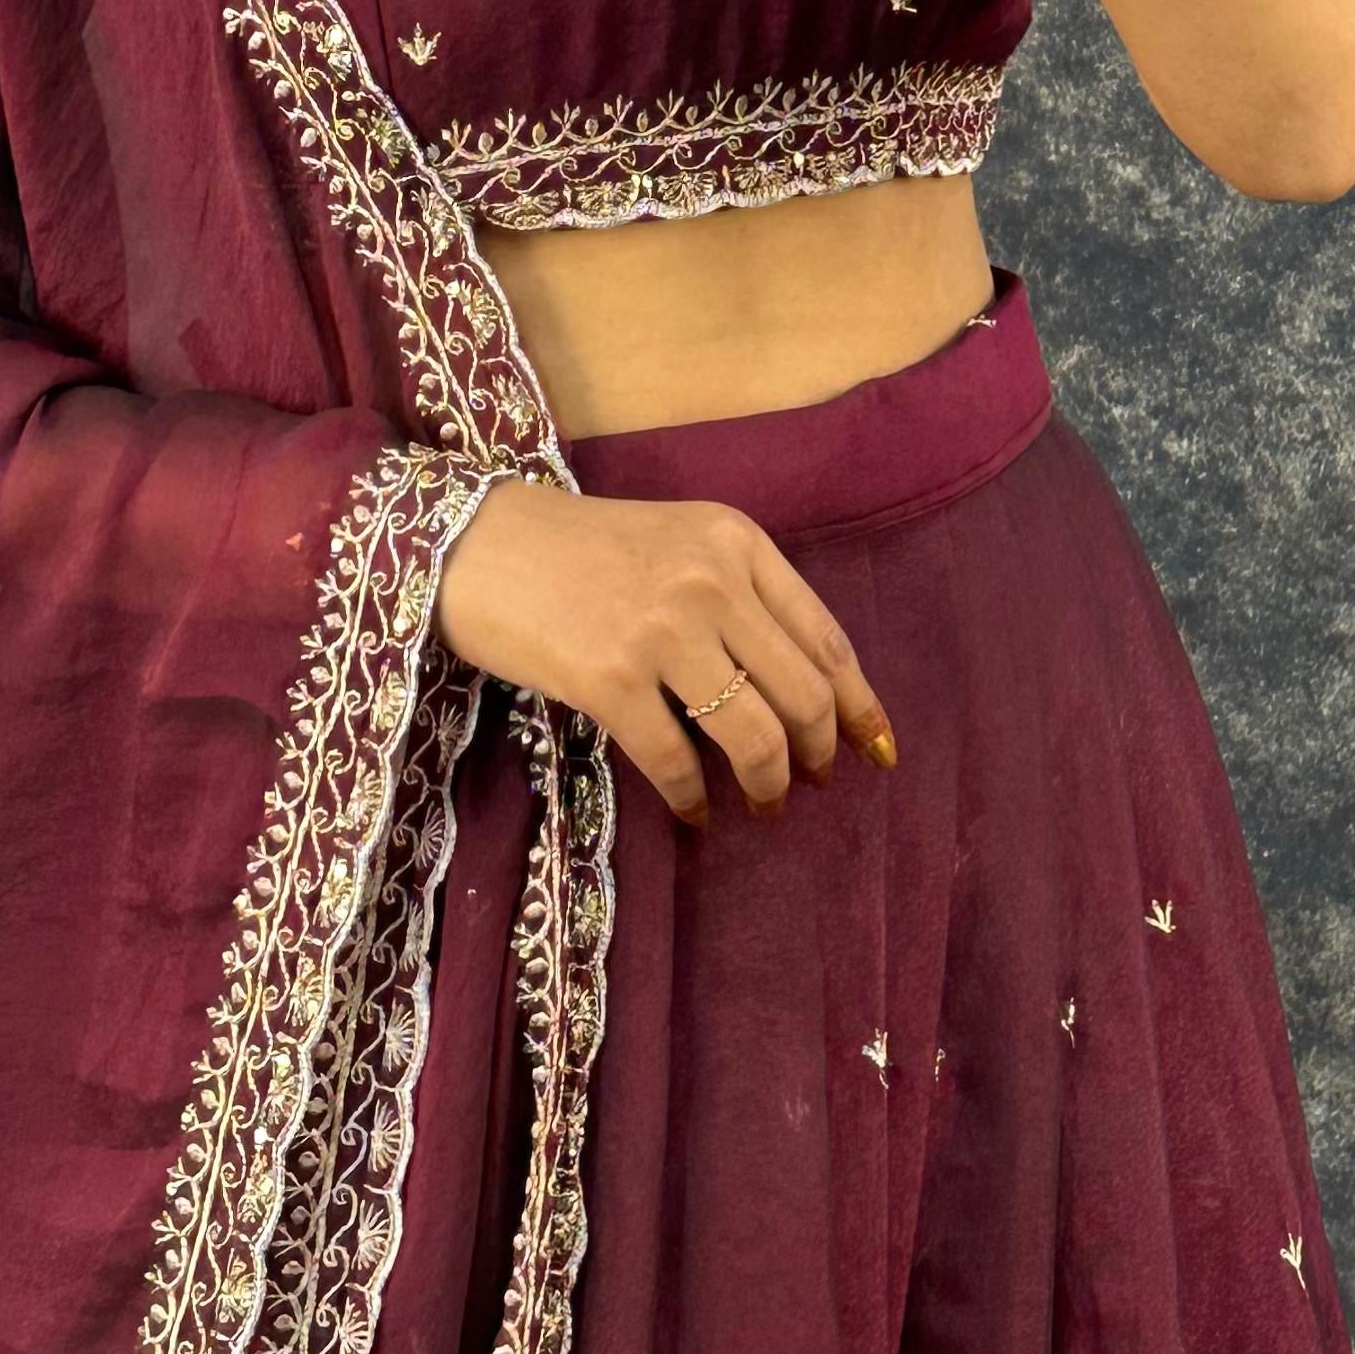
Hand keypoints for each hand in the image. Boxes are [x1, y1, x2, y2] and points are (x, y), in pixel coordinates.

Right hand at [434, 475, 898, 822]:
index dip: (859, 703)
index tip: (877, 747)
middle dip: (817, 754)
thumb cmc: (579, 550)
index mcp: (737, 542)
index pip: (825, 636)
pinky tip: (693, 811)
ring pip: (752, 734)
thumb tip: (797, 691)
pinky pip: (676, 760)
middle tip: (809, 783)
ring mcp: (661, 630)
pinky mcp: (610, 678)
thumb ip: (738, 597)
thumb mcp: (677, 545)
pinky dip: (693, 798)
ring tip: (760, 805)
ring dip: (766, 784)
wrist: (477, 543)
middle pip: (802, 693)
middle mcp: (711, 581)